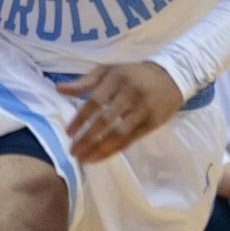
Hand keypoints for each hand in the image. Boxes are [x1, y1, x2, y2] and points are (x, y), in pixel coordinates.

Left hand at [61, 62, 183, 162]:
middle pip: (105, 120)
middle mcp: (130, 93)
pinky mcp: (153, 122)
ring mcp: (143, 109)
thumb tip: (59, 90)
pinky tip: (100, 156)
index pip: (94, 101)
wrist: (170, 76)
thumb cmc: (132, 74)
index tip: (68, 133)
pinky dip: (114, 150)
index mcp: (116, 78)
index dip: (80, 119)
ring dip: (99, 149)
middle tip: (73, 152)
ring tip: (84, 159)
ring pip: (119, 133)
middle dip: (87, 138)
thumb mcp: (108, 71)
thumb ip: (84, 82)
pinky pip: (131, 139)